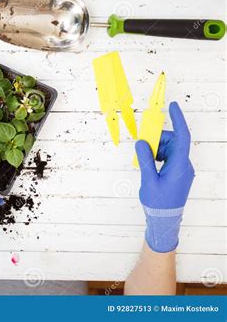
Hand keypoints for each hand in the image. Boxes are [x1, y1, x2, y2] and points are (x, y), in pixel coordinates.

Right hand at [135, 101, 194, 252]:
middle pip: (173, 142)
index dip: (178, 119)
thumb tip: (142, 142)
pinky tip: (149, 164)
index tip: (172, 107)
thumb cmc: (158, 202)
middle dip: (158, 140)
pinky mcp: (178, 173)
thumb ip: (145, 159)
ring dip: (157, 149)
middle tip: (142, 145)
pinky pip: (169, 157)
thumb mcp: (148, 180)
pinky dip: (158, 156)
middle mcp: (184, 165)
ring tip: (144, 160)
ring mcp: (182, 169)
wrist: (165, 218)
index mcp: (180, 165)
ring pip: (170, 149)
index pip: (182, 137)